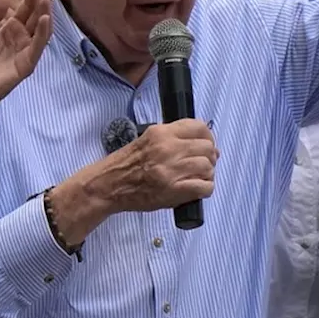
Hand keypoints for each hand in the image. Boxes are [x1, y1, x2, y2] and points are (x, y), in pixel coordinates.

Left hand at [0, 0, 53, 116]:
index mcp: (10, 30)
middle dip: (42, 0)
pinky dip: (42, 33)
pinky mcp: (26, 64)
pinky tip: (44, 19)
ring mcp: (25, 51)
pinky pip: (37, 46)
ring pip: (39, 29)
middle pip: (34, 16)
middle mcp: (21, 38)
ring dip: (45, 13)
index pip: (24, 8)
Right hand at [99, 118, 217, 213]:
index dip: (208, 138)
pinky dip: (205, 189)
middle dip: (210, 157)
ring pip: (208, 167)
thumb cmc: (126, 164)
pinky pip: (204, 187)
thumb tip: (205, 143)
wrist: (109, 185)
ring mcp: (172, 170)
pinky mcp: (174, 190)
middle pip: (207, 148)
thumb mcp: (147, 139)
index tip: (205, 146)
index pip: (199, 127)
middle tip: (203, 165)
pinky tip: (197, 190)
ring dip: (207, 174)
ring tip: (198, 178)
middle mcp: (168, 148)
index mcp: (162, 133)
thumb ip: (173, 138)